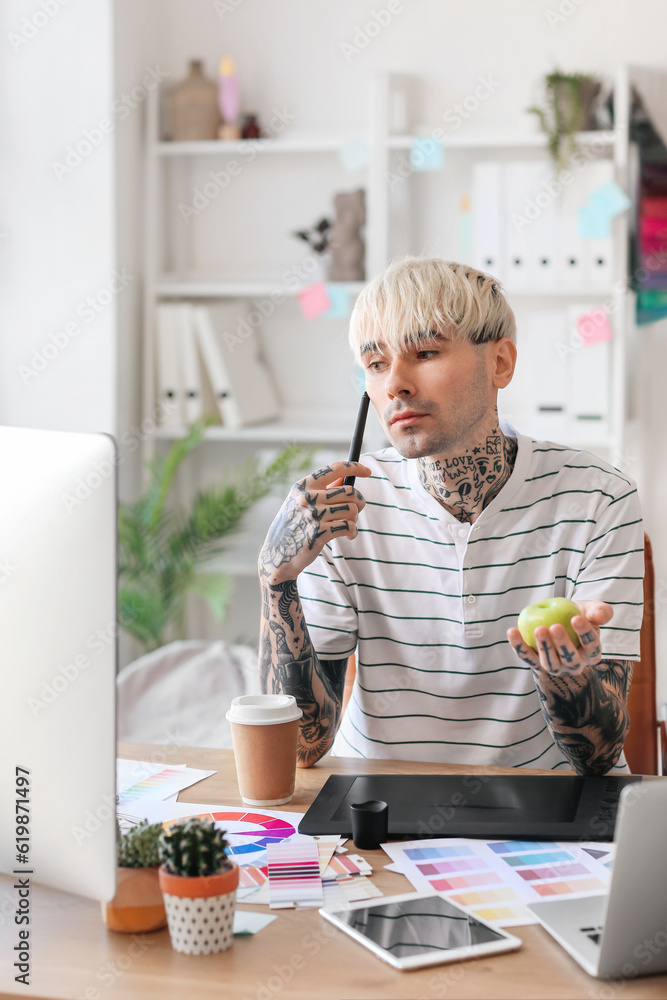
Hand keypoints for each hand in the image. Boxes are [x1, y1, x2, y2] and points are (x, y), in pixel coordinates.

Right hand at [258, 461, 370, 583]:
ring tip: (349, 526)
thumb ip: (321, 490)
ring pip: (352, 509)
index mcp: (302, 486)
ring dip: (355, 519)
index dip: (354, 467)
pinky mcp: (319, 532)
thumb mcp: (299, 503)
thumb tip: (345, 477)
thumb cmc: (293, 527)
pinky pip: (349, 526)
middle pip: (349, 491)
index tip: (367, 471)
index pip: (334, 468)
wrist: (277, 556)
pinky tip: (348, 535)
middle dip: (359, 501)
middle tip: (357, 510)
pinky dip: (353, 532)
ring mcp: (313, 515)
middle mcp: (307, 497)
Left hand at [506, 601, 612, 676]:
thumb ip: (600, 611)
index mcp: (591, 653)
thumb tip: (600, 616)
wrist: (560, 619)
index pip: (591, 646)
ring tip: (539, 629)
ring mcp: (555, 666)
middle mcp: (575, 665)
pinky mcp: (535, 663)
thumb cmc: (579, 614)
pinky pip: (527, 656)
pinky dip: (518, 646)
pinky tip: (512, 631)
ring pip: (550, 663)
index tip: (576, 618)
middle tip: (555, 626)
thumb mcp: (592, 609)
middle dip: (562, 644)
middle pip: (570, 659)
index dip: (585, 634)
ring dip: (544, 648)